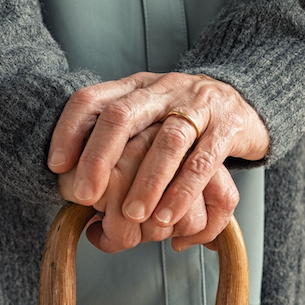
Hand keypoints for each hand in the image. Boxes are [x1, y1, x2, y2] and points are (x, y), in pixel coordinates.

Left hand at [49, 73, 268, 241]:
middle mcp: (163, 90)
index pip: (92, 99)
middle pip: (123, 115)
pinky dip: (183, 191)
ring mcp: (198, 105)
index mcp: (136, 87)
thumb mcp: (147, 118)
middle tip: (84, 196)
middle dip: (99, 158)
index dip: (69, 130)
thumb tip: (75, 193)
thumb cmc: (185, 120)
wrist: (248, 100)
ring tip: (132, 216)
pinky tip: (168, 216)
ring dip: (146, 182)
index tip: (56, 166)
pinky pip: (204, 160)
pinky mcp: (228, 126)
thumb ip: (116, 145)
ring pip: (167, 140)